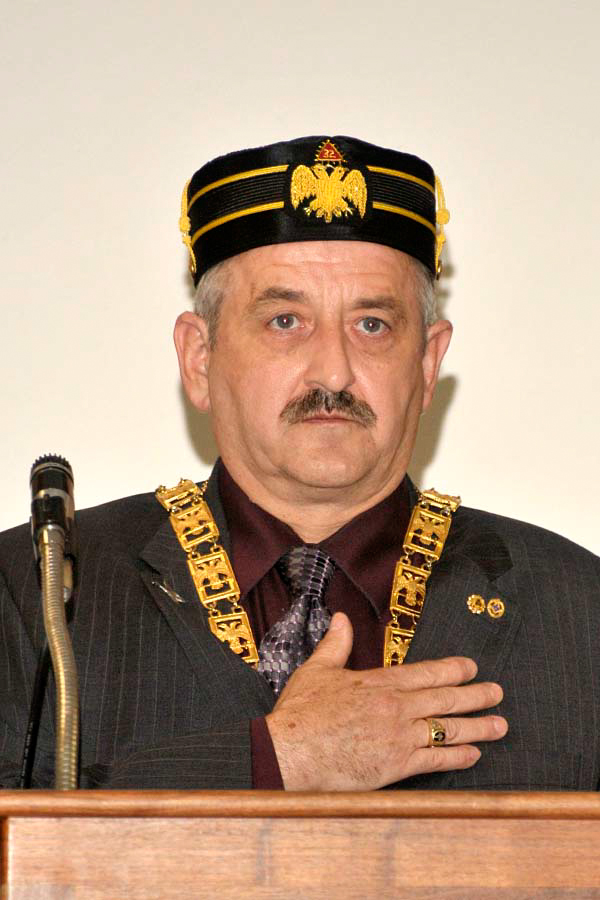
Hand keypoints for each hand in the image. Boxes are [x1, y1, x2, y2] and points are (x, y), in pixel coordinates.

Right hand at [266, 612, 506, 789]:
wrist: (292, 752)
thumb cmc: (302, 713)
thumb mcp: (317, 669)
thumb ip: (335, 643)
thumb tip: (341, 617)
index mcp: (379, 682)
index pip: (426, 673)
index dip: (452, 669)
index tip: (471, 667)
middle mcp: (395, 707)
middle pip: (445, 699)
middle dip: (476, 696)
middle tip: (497, 693)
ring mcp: (399, 737)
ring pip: (448, 729)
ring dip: (477, 727)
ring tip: (499, 725)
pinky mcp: (396, 765)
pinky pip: (436, 760)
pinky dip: (457, 757)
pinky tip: (473, 755)